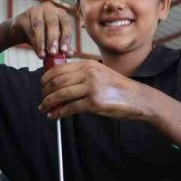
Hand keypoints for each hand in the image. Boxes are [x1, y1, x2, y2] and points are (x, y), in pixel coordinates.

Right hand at [8, 2, 72, 58]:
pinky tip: (36, 49)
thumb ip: (62, 47)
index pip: (66, 23)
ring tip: (43, 55)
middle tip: (53, 53)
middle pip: (53, 23)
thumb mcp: (53, 42)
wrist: (23, 31)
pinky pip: (29, 27)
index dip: (65, 37)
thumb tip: (70, 54)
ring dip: (41, 41)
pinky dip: (33, 40)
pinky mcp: (25, 15)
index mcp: (61, 14)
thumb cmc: (43, 35)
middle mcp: (50, 9)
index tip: (64, 50)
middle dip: (53, 39)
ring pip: (40, 25)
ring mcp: (37, 10)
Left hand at [39, 61, 153, 120]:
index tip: (42, 85)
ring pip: (60, 94)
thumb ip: (82, 75)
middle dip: (45, 91)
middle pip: (57, 81)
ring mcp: (91, 88)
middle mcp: (89, 73)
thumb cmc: (118, 88)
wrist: (138, 98)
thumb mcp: (100, 73)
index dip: (46, 78)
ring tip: (44, 107)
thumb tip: (59, 84)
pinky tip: (53, 115)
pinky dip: (58, 113)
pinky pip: (69, 108)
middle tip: (42, 98)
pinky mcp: (94, 103)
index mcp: (88, 64)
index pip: (59, 69)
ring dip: (48, 102)